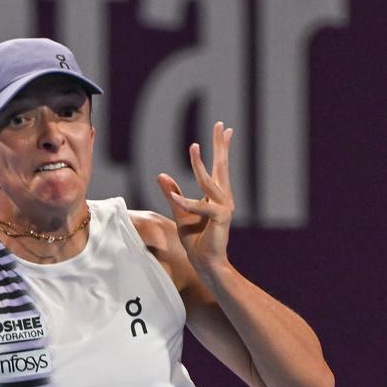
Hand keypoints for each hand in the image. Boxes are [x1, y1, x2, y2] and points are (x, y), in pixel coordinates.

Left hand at [156, 121, 234, 275]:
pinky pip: (200, 207)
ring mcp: (224, 207)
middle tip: (220, 124)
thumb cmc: (196, 240)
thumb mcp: (180, 212)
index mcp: (217, 196)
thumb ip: (173, 194)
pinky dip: (186, 202)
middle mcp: (224, 198)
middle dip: (220, 145)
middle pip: (221, 166)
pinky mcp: (220, 219)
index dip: (221, 148)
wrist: (206, 262)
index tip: (224, 129)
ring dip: (199, 164)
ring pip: (209, 182)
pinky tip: (174, 196)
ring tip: (193, 146)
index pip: (218, 167)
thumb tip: (161, 175)